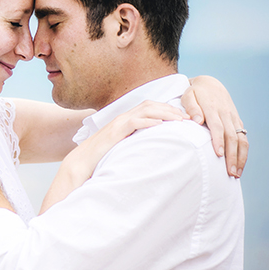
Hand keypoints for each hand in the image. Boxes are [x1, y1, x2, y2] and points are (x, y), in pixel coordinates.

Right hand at [40, 101, 186, 211]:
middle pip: (150, 105)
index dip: (167, 109)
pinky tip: (160, 125)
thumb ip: (134, 144)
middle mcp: (122, 118)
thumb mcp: (122, 149)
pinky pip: (133, 122)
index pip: (149, 108)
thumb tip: (151, 150)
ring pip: (144, 110)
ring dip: (164, 113)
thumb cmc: (100, 160)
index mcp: (125, 121)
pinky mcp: (114, 132)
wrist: (80, 164)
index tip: (183, 117)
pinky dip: (148, 122)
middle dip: (170, 109)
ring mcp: (117, 124)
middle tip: (187, 116)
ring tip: (179, 120)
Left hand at [181, 76, 247, 177]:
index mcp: (213, 109)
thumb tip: (197, 120)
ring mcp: (234, 118)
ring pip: (241, 139)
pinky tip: (240, 165)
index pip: (218, 126)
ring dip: (240, 157)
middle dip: (232, 155)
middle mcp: (226, 114)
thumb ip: (191, 107)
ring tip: (236, 174)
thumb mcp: (188, 95)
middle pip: (232, 136)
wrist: (211, 84)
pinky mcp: (237, 121)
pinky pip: (243, 138)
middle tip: (229, 172)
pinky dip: (243, 152)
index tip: (219, 154)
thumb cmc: (195, 93)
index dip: (219, 141)